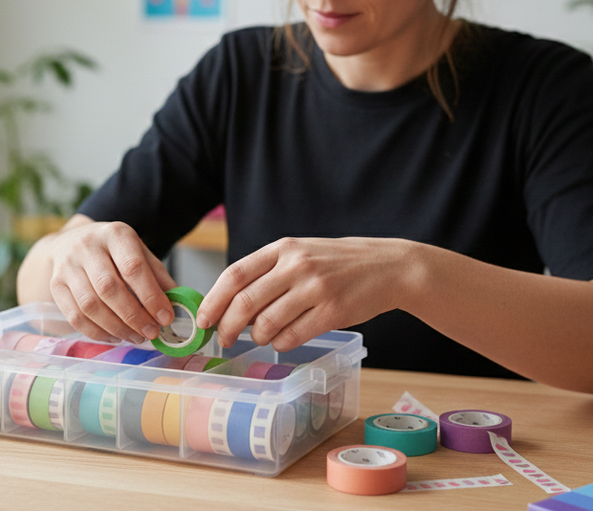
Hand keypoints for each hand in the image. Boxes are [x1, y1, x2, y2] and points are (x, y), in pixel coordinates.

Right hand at [20, 217, 177, 344]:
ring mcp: (68, 266)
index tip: (166, 317)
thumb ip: (158, 276)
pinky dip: (97, 333)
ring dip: (116, 327)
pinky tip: (115, 336)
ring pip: (90, 305)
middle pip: (109, 288)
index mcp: (115, 234)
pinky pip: (75, 316)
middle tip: (151, 333)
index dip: (150, 296)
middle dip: (133, 316)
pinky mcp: (56, 286)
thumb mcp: (139, 252)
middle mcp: (87, 247)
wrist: (72, 241)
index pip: (132, 267)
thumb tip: (179, 305)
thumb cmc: (114, 251)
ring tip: (136, 337)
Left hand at [195, 237, 413, 350]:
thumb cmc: (339, 263)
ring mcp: (316, 288)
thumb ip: (269, 273)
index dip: (214, 299)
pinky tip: (284, 341)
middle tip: (224, 338)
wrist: (389, 267)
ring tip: (261, 339)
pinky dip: (281, 344)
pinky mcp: (333, 312)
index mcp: (284, 248)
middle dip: (227, 326)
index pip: (235, 274)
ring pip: (267, 324)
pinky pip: (293, 337)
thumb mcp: (301, 253)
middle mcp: (297, 265)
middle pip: (245, 302)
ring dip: (257, 338)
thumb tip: (232, 306)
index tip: (203, 318)